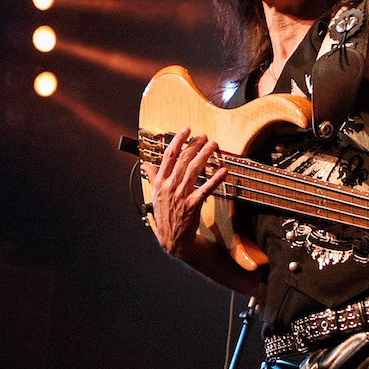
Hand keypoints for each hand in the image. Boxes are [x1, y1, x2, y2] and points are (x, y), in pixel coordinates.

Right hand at [139, 127, 225, 258]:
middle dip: (195, 144)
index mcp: (160, 182)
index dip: (178, 141)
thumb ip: (152, 176)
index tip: (186, 130)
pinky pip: (206, 189)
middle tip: (204, 136)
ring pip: (194, 170)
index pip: (168, 156)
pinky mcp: (193, 205)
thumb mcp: (155, 194)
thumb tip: (145, 164)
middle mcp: (170, 186)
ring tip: (213, 145)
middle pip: (183, 159)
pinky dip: (215, 179)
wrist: (172, 239)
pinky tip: (223, 170)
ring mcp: (181, 195)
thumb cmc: (165, 215)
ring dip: (205, 155)